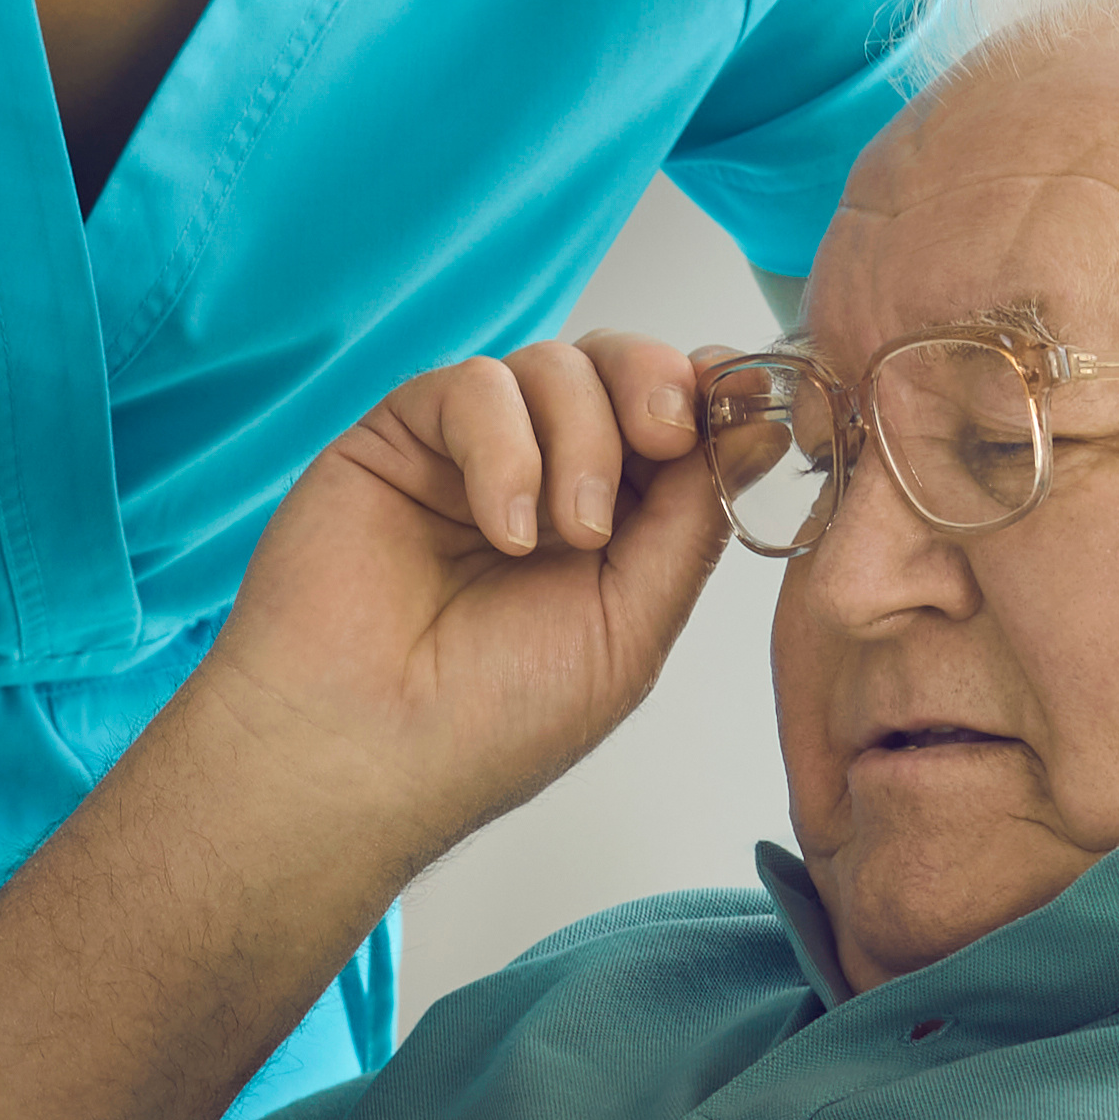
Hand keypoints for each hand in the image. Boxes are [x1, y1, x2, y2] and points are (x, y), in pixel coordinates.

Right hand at [185, 333, 727, 869]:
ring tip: (563, 533)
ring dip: (581, 439)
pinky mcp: (399, 436)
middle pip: (620, 370)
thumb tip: (758, 425)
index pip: (674, 424)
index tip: (742, 410)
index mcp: (609, 528)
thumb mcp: (631, 627)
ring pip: (553, 366)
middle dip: (657, 386)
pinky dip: (503, 447)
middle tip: (662, 437)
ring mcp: (469, 455)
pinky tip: (499, 527)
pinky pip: (473, 385)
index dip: (711, 401)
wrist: (359, 753)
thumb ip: (692, 523)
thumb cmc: (488, 722)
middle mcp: (541, 479)